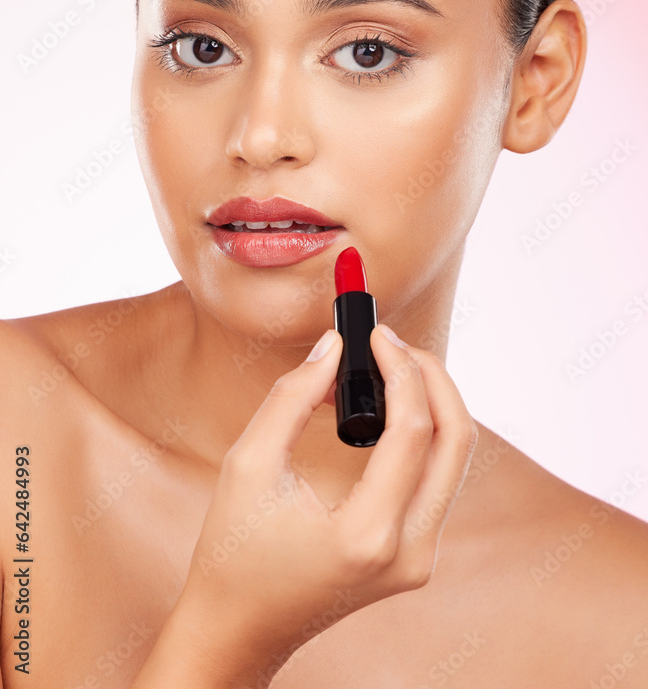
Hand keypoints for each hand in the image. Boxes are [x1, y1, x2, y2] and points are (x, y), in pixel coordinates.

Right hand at [180, 324, 477, 669]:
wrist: (238, 630)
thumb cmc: (233, 552)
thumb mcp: (248, 464)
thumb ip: (292, 397)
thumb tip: (334, 346)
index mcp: (368, 535)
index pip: (414, 432)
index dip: (400, 369)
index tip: (377, 334)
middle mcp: (409, 552)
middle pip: (457, 442)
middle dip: (432, 379)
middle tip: (393, 344)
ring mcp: (419, 560)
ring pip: (454, 460)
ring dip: (430, 403)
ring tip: (386, 368)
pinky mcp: (415, 556)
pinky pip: (437, 479)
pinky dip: (421, 434)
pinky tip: (386, 408)